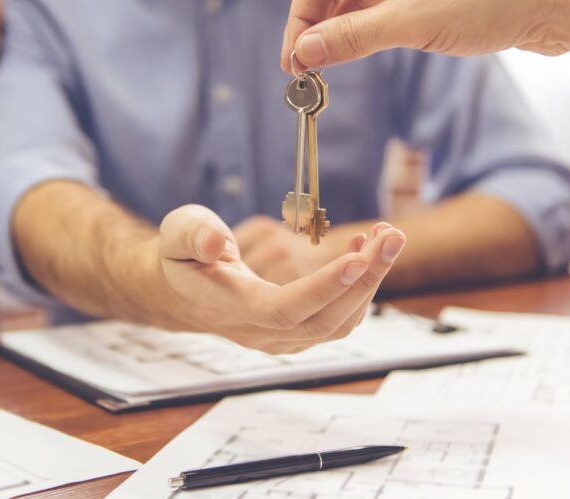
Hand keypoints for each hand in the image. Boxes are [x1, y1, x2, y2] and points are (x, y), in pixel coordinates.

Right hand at [156, 205, 404, 353]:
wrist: (179, 288)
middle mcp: (258, 331)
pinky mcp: (296, 332)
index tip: (357, 259)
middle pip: (323, 320)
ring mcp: (280, 338)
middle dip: (365, 278)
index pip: (282, 309)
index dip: (323, 288)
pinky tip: (365, 251)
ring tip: (386, 238)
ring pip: (338, 324)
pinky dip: (360, 288)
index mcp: (229, 306)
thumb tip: (215, 243)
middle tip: (391, 237)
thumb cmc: (180, 255)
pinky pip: (338, 319)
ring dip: (370, 282)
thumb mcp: (177, 232)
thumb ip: (193, 235)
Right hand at [280, 0, 569, 70]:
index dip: (299, 22)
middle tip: (307, 74)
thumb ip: (350, 37)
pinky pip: (384, 5)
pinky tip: (362, 53)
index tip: (293, 64)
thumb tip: (303, 52)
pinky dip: (368, 30)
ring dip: (342, 32)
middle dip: (316, 28)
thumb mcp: (411, 21)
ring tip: (329, 71)